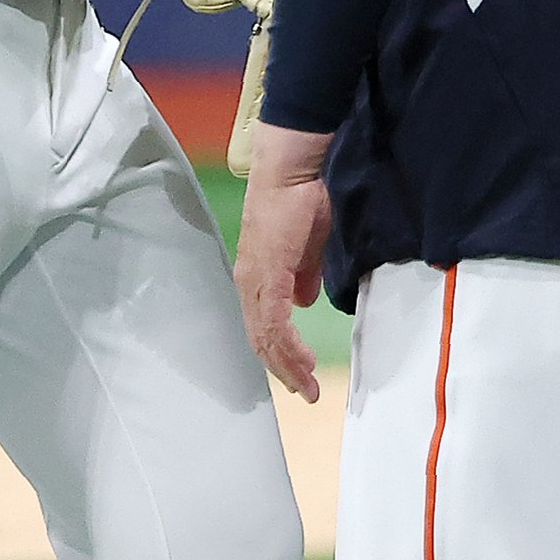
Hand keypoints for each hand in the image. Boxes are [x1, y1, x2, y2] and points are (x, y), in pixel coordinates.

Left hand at [234, 123, 334, 402]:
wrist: (294, 167)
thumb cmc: (303, 196)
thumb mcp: (309, 245)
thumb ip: (305, 274)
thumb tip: (304, 302)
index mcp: (258, 273)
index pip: (263, 325)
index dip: (280, 353)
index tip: (302, 375)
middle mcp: (249, 279)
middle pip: (260, 338)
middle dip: (284, 369)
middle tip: (307, 393)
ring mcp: (255, 278)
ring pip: (265, 336)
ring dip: (288, 365)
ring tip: (308, 387)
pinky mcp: (268, 274)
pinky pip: (275, 321)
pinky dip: (289, 347)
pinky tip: (304, 363)